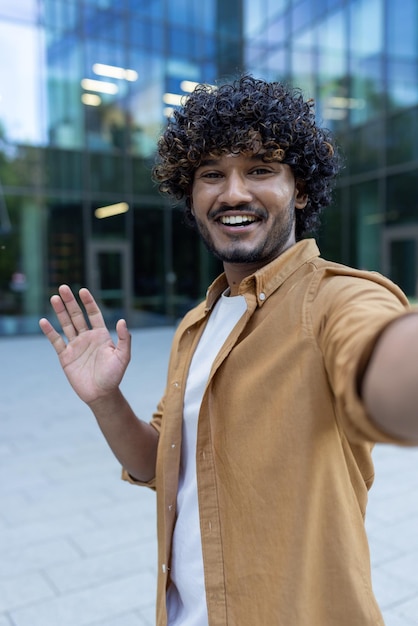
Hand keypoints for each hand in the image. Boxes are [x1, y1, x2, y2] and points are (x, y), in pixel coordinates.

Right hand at [39, 285, 130, 404]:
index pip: (93, 314)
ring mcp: (75, 346)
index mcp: (101, 335)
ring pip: (66, 325)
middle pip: (77, 316)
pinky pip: (56, 341)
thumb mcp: (123, 357)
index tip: (83, 290)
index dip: (88, 302)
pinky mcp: (65, 356)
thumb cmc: (114, 376)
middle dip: (70, 302)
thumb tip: (122, 321)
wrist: (101, 394)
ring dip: (60, 312)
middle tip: (63, 287)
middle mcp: (87, 338)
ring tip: (54, 298)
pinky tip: (43, 321)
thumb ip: (124, 339)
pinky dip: (50, 332)